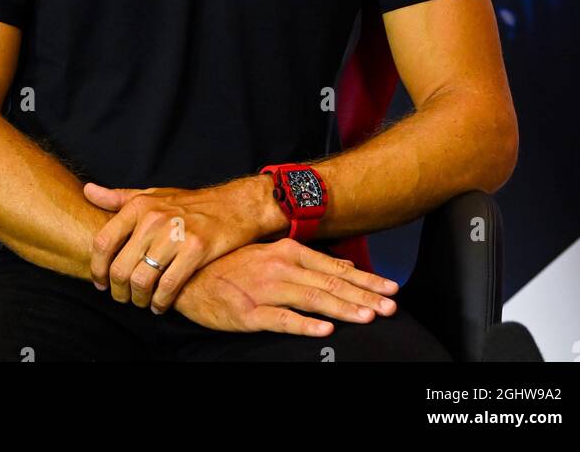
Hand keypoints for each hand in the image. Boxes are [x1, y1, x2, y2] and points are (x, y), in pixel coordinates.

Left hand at [84, 175, 280, 310]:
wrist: (235, 205)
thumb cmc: (190, 203)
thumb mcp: (153, 194)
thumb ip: (119, 198)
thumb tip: (87, 191)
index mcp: (139, 206)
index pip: (102, 242)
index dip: (96, 269)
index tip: (100, 282)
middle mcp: (154, 218)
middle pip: (120, 268)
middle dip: (118, 291)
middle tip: (124, 297)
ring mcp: (175, 234)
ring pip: (142, 280)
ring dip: (138, 299)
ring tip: (142, 301)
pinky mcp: (196, 250)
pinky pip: (168, 287)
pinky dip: (160, 303)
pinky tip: (160, 304)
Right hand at [172, 238, 399, 336]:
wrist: (188, 273)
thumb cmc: (231, 264)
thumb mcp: (271, 254)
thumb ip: (308, 260)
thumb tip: (346, 265)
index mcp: (287, 251)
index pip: (335, 268)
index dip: (365, 280)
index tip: (391, 289)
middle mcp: (279, 267)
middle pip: (329, 283)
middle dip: (363, 295)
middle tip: (391, 307)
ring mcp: (264, 289)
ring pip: (311, 299)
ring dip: (342, 308)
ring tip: (368, 316)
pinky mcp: (248, 312)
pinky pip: (280, 319)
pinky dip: (303, 323)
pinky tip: (325, 328)